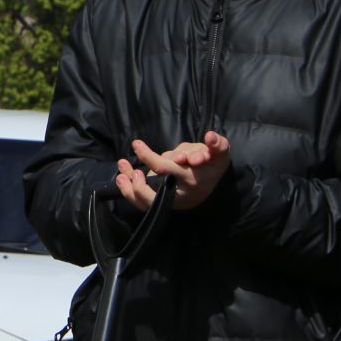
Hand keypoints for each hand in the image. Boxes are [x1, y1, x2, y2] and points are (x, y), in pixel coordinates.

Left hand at [117, 131, 231, 212]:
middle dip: (137, 182)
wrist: (212, 179)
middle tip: (126, 164)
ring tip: (120, 170)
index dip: (150, 158)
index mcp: (193, 180)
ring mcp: (172, 202)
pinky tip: (122, 178)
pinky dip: (131, 193)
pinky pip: (144, 203)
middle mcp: (181, 195)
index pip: (167, 170)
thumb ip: (217, 144)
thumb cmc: (213, 162)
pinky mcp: (164, 204)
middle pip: (154, 194)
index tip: (136, 145)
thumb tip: (210, 137)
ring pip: (147, 202)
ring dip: (129, 188)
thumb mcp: (220, 152)